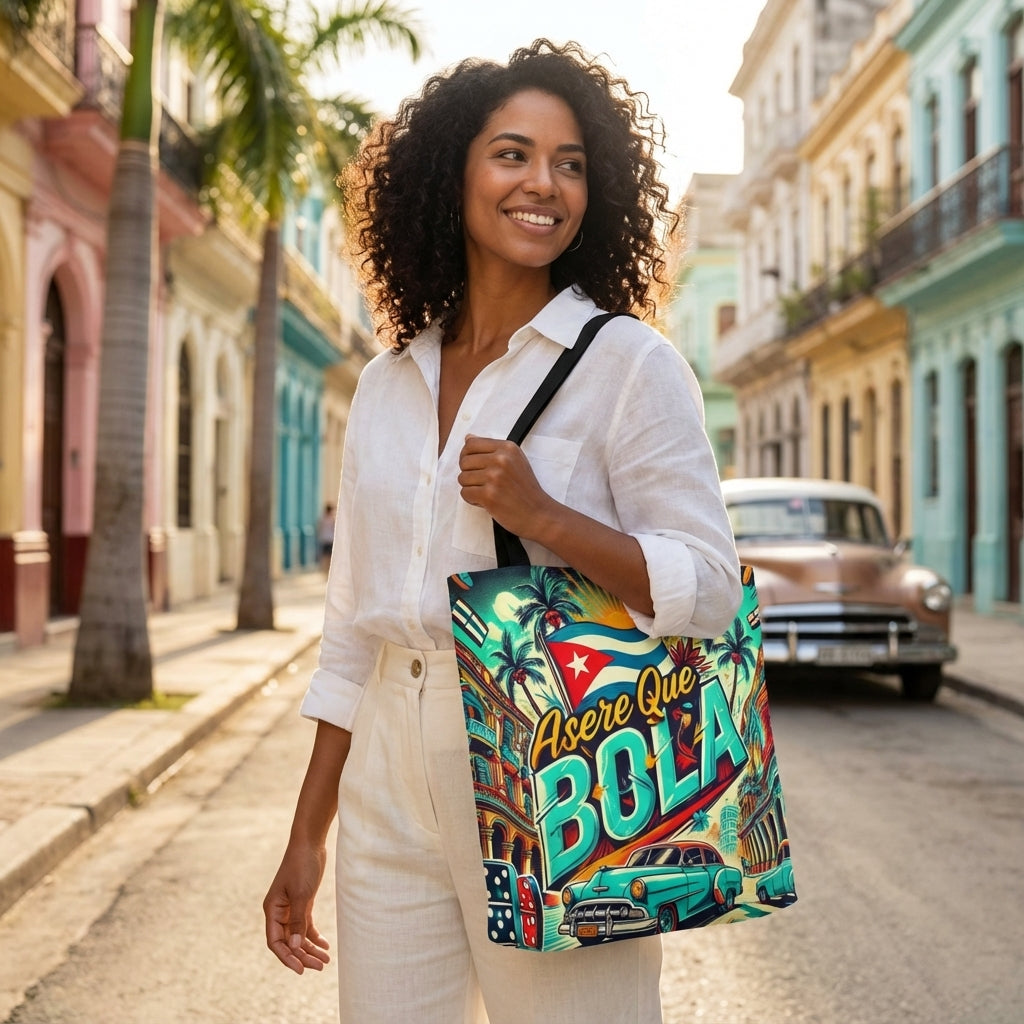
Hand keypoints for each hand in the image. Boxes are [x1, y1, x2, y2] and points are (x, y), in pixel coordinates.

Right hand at [263, 842, 330, 974]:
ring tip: (326, 959)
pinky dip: (314, 936)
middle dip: (303, 955)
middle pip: (288, 941)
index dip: (287, 957)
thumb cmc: (302, 865)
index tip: (301, 969)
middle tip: (321, 966)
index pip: (275, 942)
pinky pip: (306, 926)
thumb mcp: (301, 894)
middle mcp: (279, 912)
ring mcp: (291, 908)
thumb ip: (297, 921)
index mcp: (272, 910)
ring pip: (298, 935)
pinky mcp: (303, 903)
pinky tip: (325, 945)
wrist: (310, 843)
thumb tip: (294, 946)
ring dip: (310, 948)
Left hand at [458, 435, 554, 539]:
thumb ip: (492, 449)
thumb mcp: (515, 461)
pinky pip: (465, 493)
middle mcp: (501, 460)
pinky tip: (486, 501)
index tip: (473, 466)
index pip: (471, 444)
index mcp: (507, 448)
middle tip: (482, 483)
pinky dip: (472, 500)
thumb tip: (468, 437)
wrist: (538, 514)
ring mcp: (494, 477)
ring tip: (487, 493)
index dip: (466, 456)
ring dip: (471, 488)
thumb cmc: (525, 490)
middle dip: (469, 474)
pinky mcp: (489, 495)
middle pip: (464, 461)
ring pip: (462, 478)